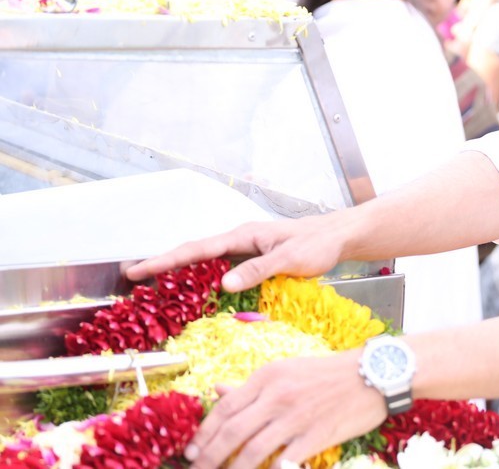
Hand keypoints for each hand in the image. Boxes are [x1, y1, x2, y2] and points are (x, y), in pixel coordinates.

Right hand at [125, 211, 347, 291]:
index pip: (197, 249)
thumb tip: (222, 284)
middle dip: (163, 264)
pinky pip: (221, 269)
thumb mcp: (289, 259)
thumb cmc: (317, 244)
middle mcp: (240, 240)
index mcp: (243, 235)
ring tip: (152, 285)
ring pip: (205, 261)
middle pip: (194, 253)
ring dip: (180, 271)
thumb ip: (257, 270)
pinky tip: (194, 292)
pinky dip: (203, 279)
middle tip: (133, 277)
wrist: (338, 237)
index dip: (165, 260)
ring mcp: (245, 250)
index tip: (137, 269)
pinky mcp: (254, 260)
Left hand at [184, 352, 385, 468]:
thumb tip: (217, 390)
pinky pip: (284, 462)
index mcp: (268, 376)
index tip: (191, 452)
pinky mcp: (316, 436)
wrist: (373, 374)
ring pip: (252, 451)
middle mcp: (278, 395)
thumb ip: (251, 386)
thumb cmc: (329, 372)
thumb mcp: (287, 370)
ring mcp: (297, 417)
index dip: (203, 434)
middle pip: (232, 432)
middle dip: (209, 458)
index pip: (225, 408)